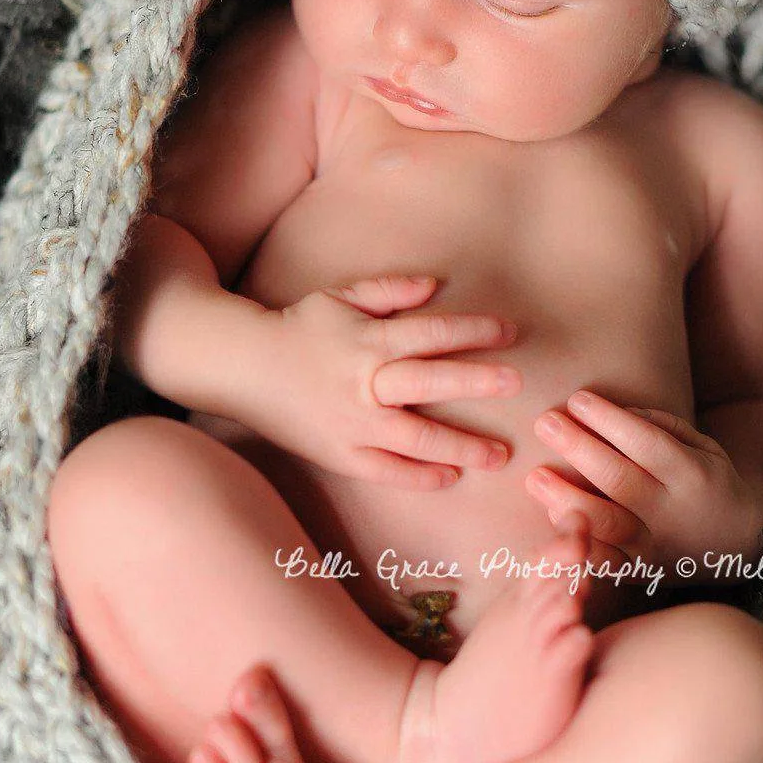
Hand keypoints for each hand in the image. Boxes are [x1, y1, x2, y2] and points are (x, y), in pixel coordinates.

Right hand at [241, 274, 521, 487]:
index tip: (509, 331)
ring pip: (417, 438)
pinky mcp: (341, 453)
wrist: (245, 368)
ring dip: (462, 446)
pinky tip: (450, 476)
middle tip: (517, 383)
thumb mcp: (342, 297)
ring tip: (499, 455)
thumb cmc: (299, 327)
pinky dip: (419, 476)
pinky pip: (387, 470)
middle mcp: (366, 383)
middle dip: (477, 381)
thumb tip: (435, 286)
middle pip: (431, 381)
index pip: (432, 333)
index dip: (473, 330)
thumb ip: (390, 291)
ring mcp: (354, 423)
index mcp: (370, 341)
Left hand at [523, 391, 762, 574]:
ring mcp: (653, 546)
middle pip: (618, 478)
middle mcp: (671, 512)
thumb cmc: (709, 483)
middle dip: (578, 447)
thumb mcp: (703, 447)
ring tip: (536, 476)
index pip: (645, 442)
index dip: (608, 420)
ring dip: (566, 497)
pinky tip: (553, 518)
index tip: (577, 400)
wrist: (739, 545)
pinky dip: (576, 542)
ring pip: (605, 523)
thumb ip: (662, 425)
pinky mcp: (638, 572)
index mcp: (690, 474)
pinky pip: (602, 563)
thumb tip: (613, 410)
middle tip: (545, 422)